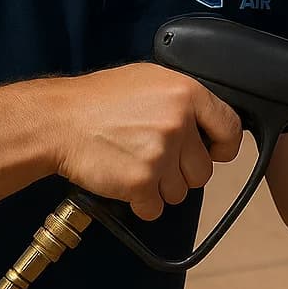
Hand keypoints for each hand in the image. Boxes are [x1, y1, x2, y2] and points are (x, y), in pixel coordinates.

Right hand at [48, 63, 243, 220]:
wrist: (57, 121)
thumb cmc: (98, 100)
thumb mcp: (149, 79)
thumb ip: (182, 99)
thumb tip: (208, 121)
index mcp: (186, 93)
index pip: (230, 128)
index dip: (223, 146)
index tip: (214, 152)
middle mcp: (179, 123)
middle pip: (204, 171)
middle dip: (182, 172)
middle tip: (155, 159)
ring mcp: (161, 154)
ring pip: (180, 192)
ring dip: (159, 188)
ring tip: (134, 164)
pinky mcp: (141, 181)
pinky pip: (155, 208)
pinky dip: (140, 203)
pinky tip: (124, 181)